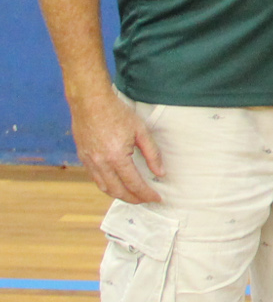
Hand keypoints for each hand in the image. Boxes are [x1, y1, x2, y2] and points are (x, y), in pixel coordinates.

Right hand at [70, 87, 161, 203]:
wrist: (90, 101)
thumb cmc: (117, 113)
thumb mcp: (141, 131)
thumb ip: (152, 154)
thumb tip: (160, 172)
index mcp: (116, 157)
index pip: (134, 184)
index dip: (147, 194)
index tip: (157, 198)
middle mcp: (101, 163)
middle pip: (118, 191)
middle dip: (133, 199)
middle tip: (146, 200)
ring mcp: (89, 161)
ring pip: (104, 188)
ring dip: (119, 195)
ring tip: (133, 195)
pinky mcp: (83, 157)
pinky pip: (95, 178)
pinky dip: (107, 185)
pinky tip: (116, 183)